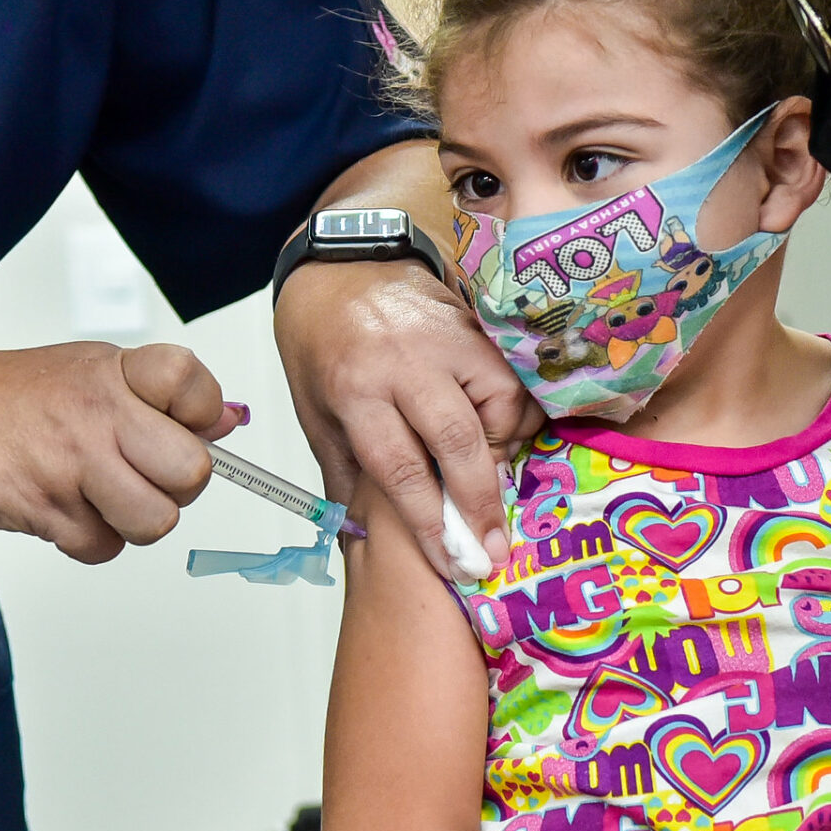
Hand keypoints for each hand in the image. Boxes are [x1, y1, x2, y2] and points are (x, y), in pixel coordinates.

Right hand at [0, 341, 241, 563]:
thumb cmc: (0, 396)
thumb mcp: (88, 373)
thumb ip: (158, 398)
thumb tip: (226, 419)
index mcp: (116, 371)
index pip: (194, 386)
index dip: (201, 416)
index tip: (183, 426)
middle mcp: (100, 411)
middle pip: (193, 472)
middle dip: (174, 487)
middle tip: (139, 475)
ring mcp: (74, 461)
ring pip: (156, 521)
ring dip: (130, 521)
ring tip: (97, 495)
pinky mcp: (46, 508)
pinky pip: (103, 548)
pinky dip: (87, 540)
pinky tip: (61, 508)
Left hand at [274, 259, 539, 576]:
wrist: (341, 269)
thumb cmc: (324, 347)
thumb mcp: (317, 414)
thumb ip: (349, 475)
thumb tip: (367, 541)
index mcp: (355, 391)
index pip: (400, 469)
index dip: (430, 523)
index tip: (452, 562)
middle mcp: (405, 363)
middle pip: (457, 441)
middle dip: (480, 502)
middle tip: (496, 548)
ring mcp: (447, 340)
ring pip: (499, 405)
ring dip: (503, 452)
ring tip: (494, 482)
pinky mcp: (477, 327)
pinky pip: (512, 381)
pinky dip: (513, 416)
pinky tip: (497, 435)